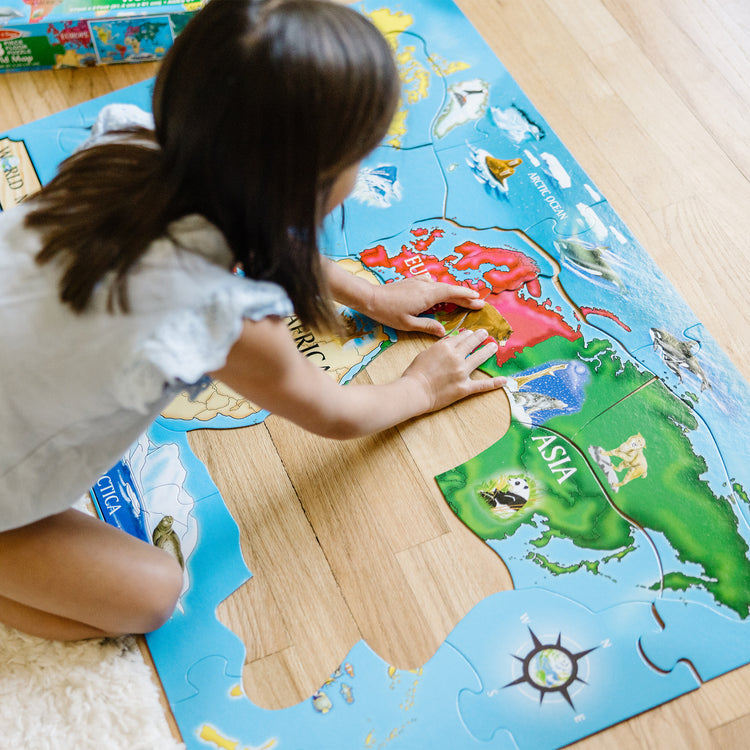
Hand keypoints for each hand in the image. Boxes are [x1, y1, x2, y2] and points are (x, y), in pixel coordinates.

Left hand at [367, 276, 485, 336]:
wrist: (370, 298)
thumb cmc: (388, 313)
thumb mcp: (408, 324)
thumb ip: (427, 326)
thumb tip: (443, 332)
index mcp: (428, 296)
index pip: (453, 294)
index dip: (467, 297)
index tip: (479, 300)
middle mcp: (426, 286)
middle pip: (450, 289)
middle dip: (465, 295)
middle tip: (478, 302)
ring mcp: (419, 282)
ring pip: (441, 286)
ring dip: (453, 292)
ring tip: (463, 299)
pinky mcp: (412, 281)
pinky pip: (432, 283)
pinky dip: (441, 288)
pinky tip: (440, 292)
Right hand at [401, 328, 506, 413]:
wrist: (415, 391)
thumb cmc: (415, 372)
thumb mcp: (426, 353)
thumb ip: (440, 347)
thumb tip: (450, 342)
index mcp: (446, 347)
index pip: (460, 337)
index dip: (467, 334)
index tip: (471, 333)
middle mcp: (456, 357)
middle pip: (472, 343)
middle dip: (480, 337)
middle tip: (486, 334)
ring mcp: (462, 373)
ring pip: (479, 358)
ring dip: (488, 351)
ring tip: (494, 347)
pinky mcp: (464, 388)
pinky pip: (482, 385)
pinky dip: (494, 383)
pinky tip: (504, 380)